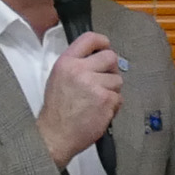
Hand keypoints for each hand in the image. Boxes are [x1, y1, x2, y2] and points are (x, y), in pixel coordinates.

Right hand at [39, 30, 125, 166]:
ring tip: (97, 101)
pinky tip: (100, 112)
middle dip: (111, 69)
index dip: (102, 41)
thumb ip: (76, 65)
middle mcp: (80, 70)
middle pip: (110, 57)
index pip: (89, 39)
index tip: (105, 47)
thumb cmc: (57, 110)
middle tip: (105, 80)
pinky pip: (119, 98)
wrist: (56, 135)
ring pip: (117, 80)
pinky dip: (113, 106)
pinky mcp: (106, 100)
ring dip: (112, 91)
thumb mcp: (58, 78)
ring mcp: (94, 85)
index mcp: (66, 63)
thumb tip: (97, 58)